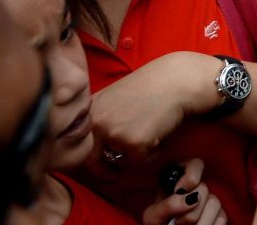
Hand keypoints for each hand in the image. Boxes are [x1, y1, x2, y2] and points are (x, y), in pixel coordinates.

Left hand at [91, 52, 216, 161]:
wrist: (177, 80)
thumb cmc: (152, 87)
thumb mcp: (116, 99)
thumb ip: (103, 118)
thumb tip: (98, 148)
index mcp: (90, 110)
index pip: (79, 144)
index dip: (90, 158)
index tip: (100, 164)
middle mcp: (96, 122)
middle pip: (91, 161)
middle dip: (104, 171)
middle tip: (114, 175)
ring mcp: (113, 133)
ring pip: (120, 160)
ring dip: (135, 154)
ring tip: (150, 131)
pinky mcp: (134, 143)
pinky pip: (142, 159)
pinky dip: (153, 151)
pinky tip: (160, 131)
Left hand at [142, 159, 229, 224]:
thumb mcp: (154, 216)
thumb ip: (168, 206)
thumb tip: (191, 199)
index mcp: (179, 181)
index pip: (196, 164)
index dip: (190, 178)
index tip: (177, 192)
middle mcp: (197, 188)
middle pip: (203, 188)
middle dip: (189, 210)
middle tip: (177, 223)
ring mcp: (210, 201)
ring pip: (215, 202)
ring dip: (200, 222)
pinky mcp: (219, 215)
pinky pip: (222, 218)